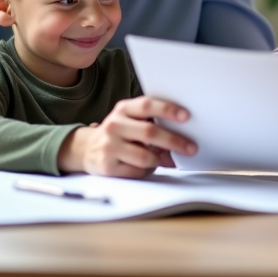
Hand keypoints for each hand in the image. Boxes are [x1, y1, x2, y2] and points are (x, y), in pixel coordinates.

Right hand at [60, 97, 197, 177]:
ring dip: (161, 159)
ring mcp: (109, 146)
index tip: (186, 116)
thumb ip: (151, 122)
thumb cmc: (118, 133)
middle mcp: (114, 125)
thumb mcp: (130, 120)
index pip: (147, 105)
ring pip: (145, 156)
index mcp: (123, 109)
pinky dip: (148, 170)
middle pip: (149, 132)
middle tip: (191, 148)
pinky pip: (137, 171)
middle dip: (174, 141)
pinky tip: (148, 166)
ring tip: (168, 159)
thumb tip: (181, 135)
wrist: (87, 149)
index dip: (167, 110)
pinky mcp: (108, 166)